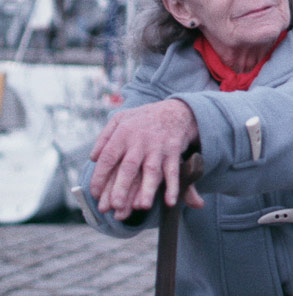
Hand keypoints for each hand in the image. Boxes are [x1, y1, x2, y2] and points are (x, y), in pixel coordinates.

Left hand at [89, 98, 200, 219]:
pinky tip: (170, 202)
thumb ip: (104, 138)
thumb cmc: (143, 118)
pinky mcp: (173, 153)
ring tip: (142, 206)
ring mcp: (158, 148)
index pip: (108, 156)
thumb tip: (92, 158)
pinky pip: (173, 172)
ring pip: (152, 171)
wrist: (175, 110)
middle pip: (129, 167)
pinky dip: (173, 187)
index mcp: (123, 134)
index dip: (100, 175)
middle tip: (114, 206)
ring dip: (148, 189)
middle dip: (122, 186)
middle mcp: (140, 142)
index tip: (94, 193)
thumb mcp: (120, 119)